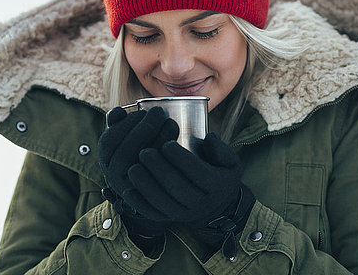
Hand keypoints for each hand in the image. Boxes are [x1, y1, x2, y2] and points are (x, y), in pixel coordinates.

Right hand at [97, 106, 178, 248]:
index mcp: (105, 158)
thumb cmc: (140, 151)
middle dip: (143, 128)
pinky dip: (166, 156)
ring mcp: (130, 187)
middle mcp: (112, 175)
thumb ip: (119, 123)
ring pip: (140, 164)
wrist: (156, 185)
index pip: (109, 141)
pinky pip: (156, 176)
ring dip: (157, 139)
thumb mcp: (126, 136)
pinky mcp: (148, 195)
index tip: (143, 111)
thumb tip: (117, 112)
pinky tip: (174, 142)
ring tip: (170, 122)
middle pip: (124, 153)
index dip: (126, 124)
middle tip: (159, 113)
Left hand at [124, 133, 255, 258]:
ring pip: (163, 202)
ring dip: (146, 186)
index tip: (167, 144)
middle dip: (159, 170)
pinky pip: (153, 213)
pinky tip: (128, 190)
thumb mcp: (229, 162)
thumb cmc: (219, 175)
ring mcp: (184, 213)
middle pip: (177, 187)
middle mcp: (201, 202)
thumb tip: (210, 138)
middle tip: (145, 153)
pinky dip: (139, 203)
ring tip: (133, 168)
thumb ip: (220, 149)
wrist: (217, 205)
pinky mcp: (171, 218)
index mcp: (216, 185)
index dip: (181, 158)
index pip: (197, 171)